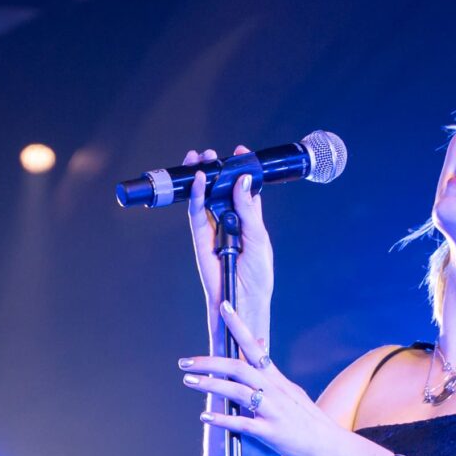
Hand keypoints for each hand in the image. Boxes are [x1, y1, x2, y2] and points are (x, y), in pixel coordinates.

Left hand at [181, 298, 343, 455]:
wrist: (329, 445)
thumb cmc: (307, 419)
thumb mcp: (291, 389)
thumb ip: (271, 370)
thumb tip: (260, 344)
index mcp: (276, 378)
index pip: (254, 346)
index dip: (239, 326)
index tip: (224, 306)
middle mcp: (274, 390)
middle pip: (238, 367)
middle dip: (209, 362)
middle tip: (184, 362)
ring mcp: (273, 411)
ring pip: (238, 391)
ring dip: (211, 385)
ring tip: (189, 381)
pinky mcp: (271, 432)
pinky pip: (243, 423)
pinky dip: (223, 419)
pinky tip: (204, 416)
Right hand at [186, 147, 274, 349]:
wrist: (245, 303)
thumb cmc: (257, 277)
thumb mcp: (259, 238)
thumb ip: (249, 210)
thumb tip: (243, 181)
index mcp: (248, 220)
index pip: (242, 189)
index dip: (240, 170)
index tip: (240, 152)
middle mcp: (229, 222)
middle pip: (219, 190)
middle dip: (215, 169)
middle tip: (211, 153)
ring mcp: (213, 230)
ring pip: (204, 198)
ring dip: (202, 178)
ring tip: (200, 159)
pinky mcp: (201, 240)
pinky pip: (196, 215)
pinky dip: (196, 197)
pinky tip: (200, 181)